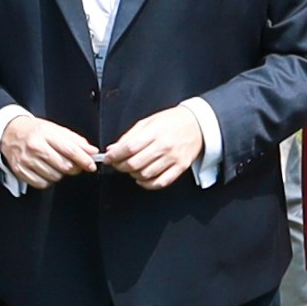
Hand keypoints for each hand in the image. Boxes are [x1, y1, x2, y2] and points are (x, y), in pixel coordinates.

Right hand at [0, 107, 102, 188]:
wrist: (10, 132)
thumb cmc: (35, 131)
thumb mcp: (55, 129)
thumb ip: (75, 140)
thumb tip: (92, 151)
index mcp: (46, 134)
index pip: (70, 150)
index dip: (84, 160)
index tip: (91, 165)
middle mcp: (35, 147)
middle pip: (64, 166)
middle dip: (74, 168)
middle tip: (74, 165)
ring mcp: (27, 160)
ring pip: (54, 176)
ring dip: (60, 174)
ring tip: (56, 165)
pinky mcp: (20, 171)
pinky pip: (42, 184)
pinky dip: (48, 180)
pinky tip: (46, 171)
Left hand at [108, 101, 222, 188]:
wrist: (198, 124)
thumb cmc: (172, 121)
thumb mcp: (148, 122)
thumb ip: (129, 136)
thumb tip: (112, 149)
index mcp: (154, 132)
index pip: (129, 148)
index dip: (115, 156)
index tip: (108, 158)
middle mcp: (163, 146)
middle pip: (135, 164)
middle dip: (120, 166)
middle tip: (117, 164)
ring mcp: (173, 158)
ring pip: (145, 175)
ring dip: (133, 174)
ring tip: (131, 168)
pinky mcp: (180, 168)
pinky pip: (160, 182)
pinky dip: (147, 184)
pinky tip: (142, 178)